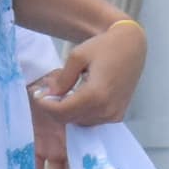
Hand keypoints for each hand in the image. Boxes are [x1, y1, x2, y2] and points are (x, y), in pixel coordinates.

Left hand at [26, 20, 145, 131]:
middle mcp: (106, 109)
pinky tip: (77, 96)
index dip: (46, 105)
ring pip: (79, 122)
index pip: (62, 111)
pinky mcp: (117, 115)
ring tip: (63, 91)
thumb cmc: (104, 46)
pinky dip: (80, 112)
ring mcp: (113, 114)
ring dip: (67, 111)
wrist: (131, 46)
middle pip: (69, 119)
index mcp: (96, 94)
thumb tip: (48, 95)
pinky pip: (91, 121)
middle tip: (47, 91)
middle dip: (54, 107)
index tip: (37, 94)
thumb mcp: (77, 56)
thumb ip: (62, 79)